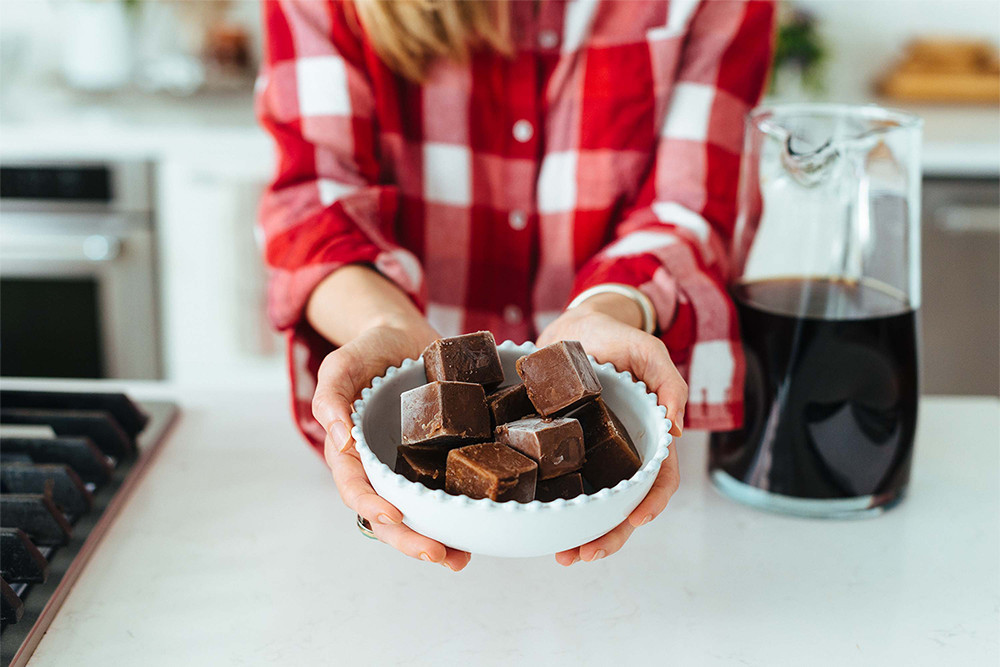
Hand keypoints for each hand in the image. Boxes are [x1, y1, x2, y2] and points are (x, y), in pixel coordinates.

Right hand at [311, 321, 472, 570]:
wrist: (403, 334)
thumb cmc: (367, 349)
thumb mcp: (342, 363)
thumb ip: (331, 396)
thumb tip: (338, 438)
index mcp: (352, 449)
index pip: (356, 487)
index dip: (372, 506)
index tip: (395, 518)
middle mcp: (381, 464)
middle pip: (389, 513)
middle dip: (410, 540)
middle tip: (439, 555)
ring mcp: (409, 464)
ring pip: (418, 512)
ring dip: (437, 539)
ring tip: (459, 559)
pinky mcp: (438, 457)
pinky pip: (444, 489)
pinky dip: (456, 513)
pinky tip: (476, 529)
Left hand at [537, 297, 685, 565]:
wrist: (575, 326)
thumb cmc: (616, 336)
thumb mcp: (646, 349)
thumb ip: (668, 381)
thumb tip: (677, 427)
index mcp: (647, 433)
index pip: (659, 477)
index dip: (652, 502)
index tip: (635, 521)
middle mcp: (622, 450)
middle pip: (625, 504)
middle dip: (609, 535)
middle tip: (582, 555)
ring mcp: (594, 453)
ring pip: (595, 503)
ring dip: (584, 534)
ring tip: (564, 555)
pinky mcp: (565, 448)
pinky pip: (565, 484)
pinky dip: (558, 508)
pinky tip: (543, 525)